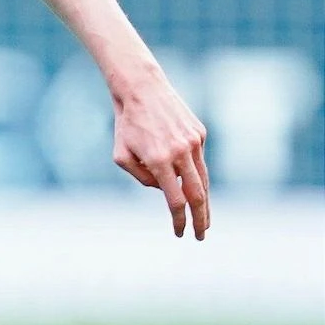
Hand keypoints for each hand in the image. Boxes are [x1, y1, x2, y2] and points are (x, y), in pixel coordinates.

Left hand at [112, 69, 210, 239]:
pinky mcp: (200, 134)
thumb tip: (165, 191)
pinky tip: (187, 176)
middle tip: (201, 235)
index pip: (175, 200)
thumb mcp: (121, 155)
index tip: (182, 233)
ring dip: (204, 201)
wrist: (141, 89)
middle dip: (201, 219)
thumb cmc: (126, 124)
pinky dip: (194, 172)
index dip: (179, 220)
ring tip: (203, 217)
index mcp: (159, 159)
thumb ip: (142, 178)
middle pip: (198, 195)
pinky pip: (198, 160)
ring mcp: (194, 142)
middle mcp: (180, 152)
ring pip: (203, 179)